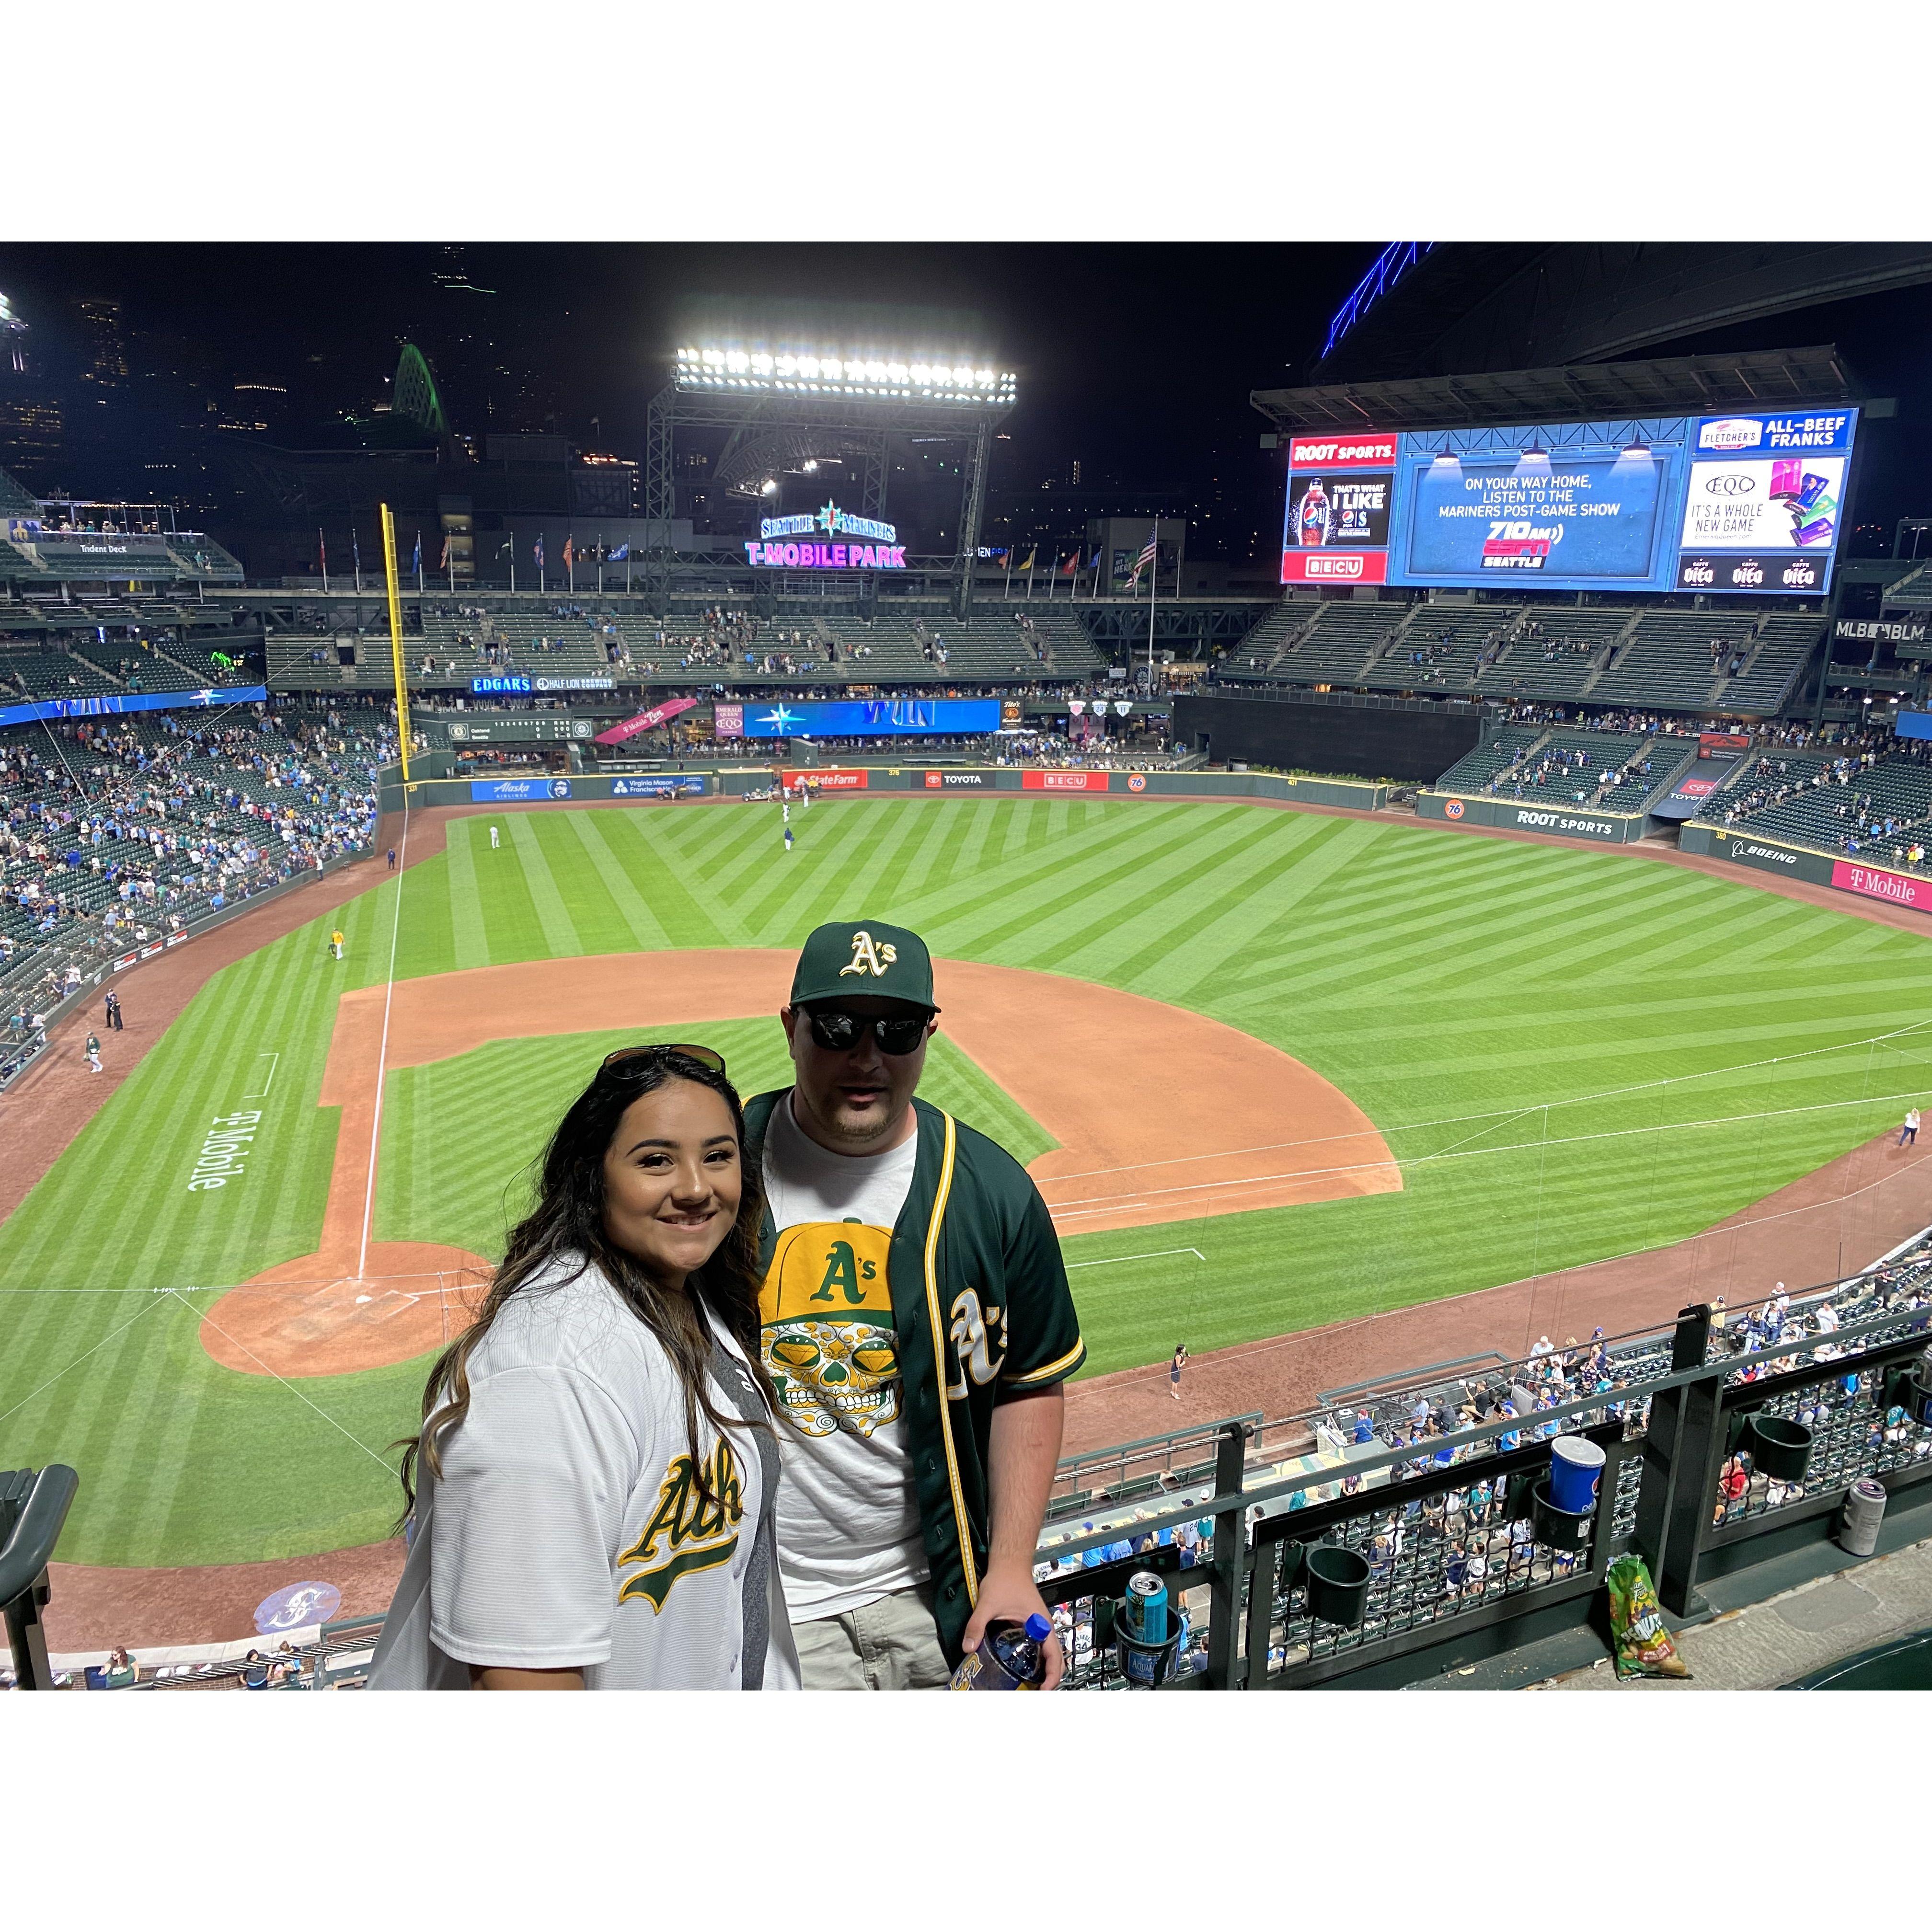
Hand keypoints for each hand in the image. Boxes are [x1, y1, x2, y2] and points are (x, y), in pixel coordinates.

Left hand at [960, 1564, 1062, 1688]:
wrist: (1009, 1564)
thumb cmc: (1005, 1579)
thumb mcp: (988, 1604)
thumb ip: (977, 1625)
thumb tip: (968, 1647)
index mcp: (1041, 1625)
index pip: (1056, 1657)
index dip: (1052, 1677)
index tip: (1042, 1691)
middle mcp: (1044, 1628)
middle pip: (1055, 1660)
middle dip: (1048, 1679)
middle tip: (1032, 1694)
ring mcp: (1039, 1627)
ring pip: (1047, 1654)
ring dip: (1041, 1671)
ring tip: (1026, 1686)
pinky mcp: (1031, 1625)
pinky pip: (1038, 1647)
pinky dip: (1034, 1661)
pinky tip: (1018, 1667)